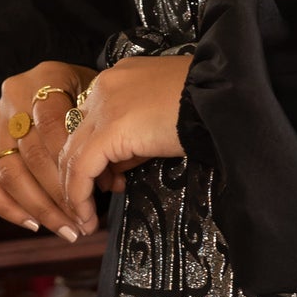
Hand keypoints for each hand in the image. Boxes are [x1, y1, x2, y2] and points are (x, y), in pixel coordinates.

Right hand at [0, 61, 95, 239]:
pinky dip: (8, 207)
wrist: (48, 82)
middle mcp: (14, 96)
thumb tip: (112, 184)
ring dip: (39, 208)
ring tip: (66, 230)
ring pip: (10, 173)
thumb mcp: (96, 101)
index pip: (55, 127)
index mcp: (47, 79)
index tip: (96, 196)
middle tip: (83, 224)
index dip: (72, 165)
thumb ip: (102, 137)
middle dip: (60, 196)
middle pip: (32, 155)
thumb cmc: (81, 94)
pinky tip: (33, 224)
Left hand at [58, 56, 191, 233]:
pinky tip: (88, 215)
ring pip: (72, 153)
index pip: (91, 122)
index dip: (94, 157)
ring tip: (86, 218)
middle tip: (89, 206)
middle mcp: (105, 86)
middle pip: (75, 137)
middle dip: (80, 175)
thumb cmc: (208, 106)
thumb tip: (117, 168)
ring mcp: (103, 104)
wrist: (225, 97)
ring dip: (75, 190)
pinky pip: (82, 167)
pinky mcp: (110, 128)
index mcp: (119, 79)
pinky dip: (80, 194)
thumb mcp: (163, 118)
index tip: (109, 183)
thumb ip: (135, 137)